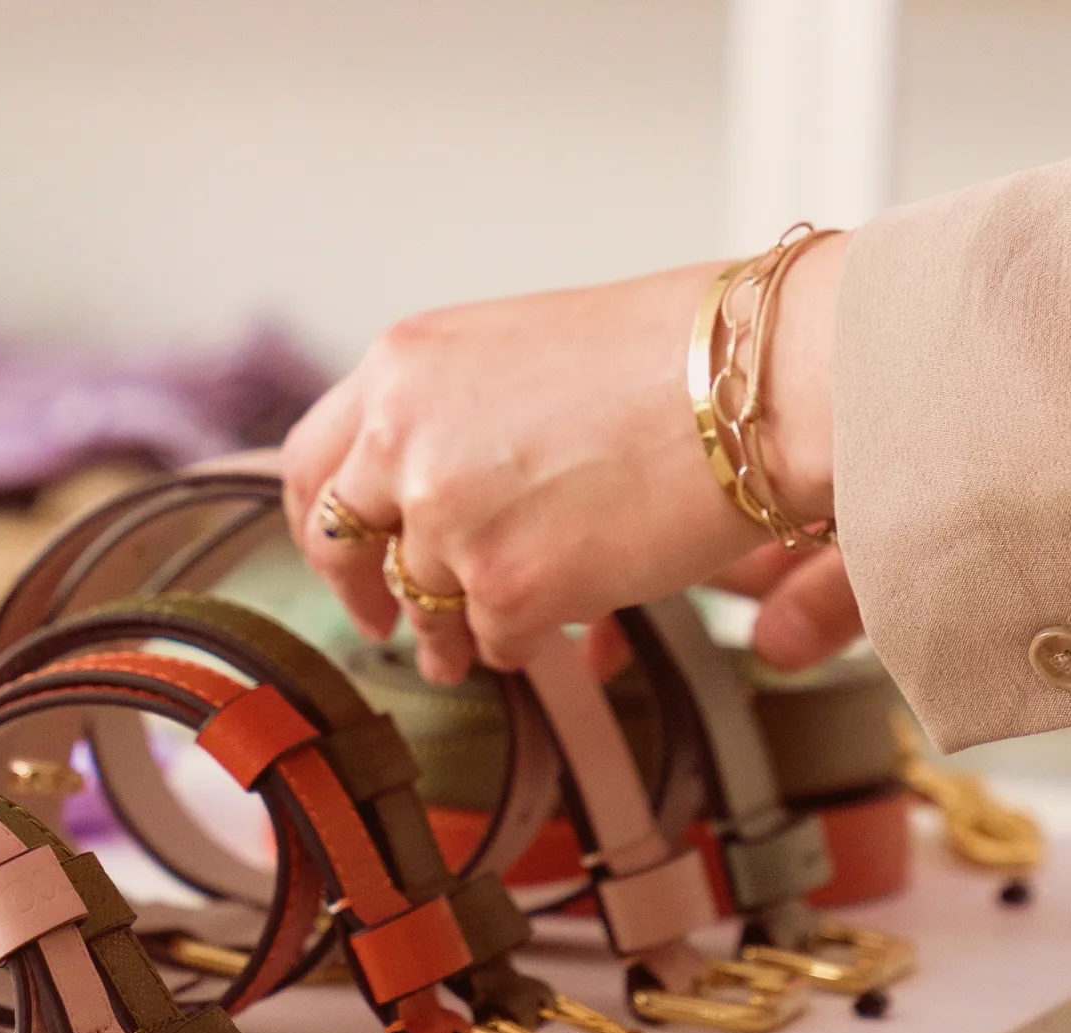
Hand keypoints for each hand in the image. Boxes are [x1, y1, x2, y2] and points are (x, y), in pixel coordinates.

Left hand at [282, 236, 846, 683]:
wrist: (759, 384)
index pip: (312, 460)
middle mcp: (403, 440)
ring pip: (423, 606)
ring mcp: (449, 521)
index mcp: (402, 367)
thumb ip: (451, 413)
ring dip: (448, 635)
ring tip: (478, 644)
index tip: (342, 552)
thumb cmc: (677, 354)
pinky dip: (526, 644)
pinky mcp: (506, 589)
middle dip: (362, 594)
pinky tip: (562, 628)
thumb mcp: (520, 350)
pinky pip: (495, 644)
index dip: (321, 520)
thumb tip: (425, 486)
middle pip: (342, 544)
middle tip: (384, 623)